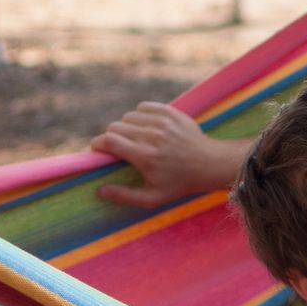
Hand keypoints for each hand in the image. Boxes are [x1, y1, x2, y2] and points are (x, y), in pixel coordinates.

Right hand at [90, 102, 244, 207]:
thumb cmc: (179, 184)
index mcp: (144, 156)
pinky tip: (145, 127)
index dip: (97, 144)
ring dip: (126, 127)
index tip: (98, 150)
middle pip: (115, 127)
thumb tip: (99, 191)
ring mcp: (162, 122)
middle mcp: (151, 136)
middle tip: (118, 148)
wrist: (209, 164)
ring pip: (128, 116)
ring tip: (133, 139)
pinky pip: (143, 107)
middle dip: (111, 137)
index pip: (109, 141)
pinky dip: (139, 115)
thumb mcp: (152, 198)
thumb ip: (124, 195)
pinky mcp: (170, 112)